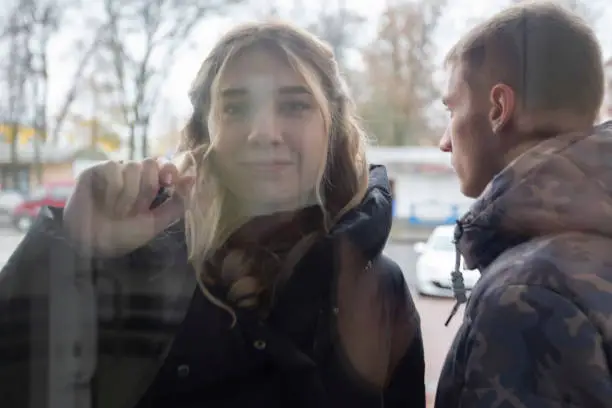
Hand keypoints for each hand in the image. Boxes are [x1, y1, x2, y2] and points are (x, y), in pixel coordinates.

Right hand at [63, 158, 194, 256]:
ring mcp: (114, 172)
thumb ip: (176, 204)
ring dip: (128, 195)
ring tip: (116, 211)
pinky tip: (104, 202)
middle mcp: (132, 176)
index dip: (169, 169)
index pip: (165, 165)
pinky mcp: (94, 171)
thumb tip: (192, 179)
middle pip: (150, 164)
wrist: (92, 244)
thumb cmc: (123, 235)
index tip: (170, 181)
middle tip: (135, 209)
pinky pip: (113, 168)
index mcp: (149, 185)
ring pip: (132, 167)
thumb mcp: (155, 223)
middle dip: (146, 189)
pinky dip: (112, 189)